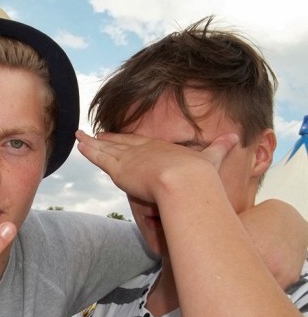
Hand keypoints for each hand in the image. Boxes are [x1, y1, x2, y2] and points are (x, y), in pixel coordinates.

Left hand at [75, 130, 238, 202]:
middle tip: (97, 134)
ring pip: (106, 148)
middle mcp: (143, 150)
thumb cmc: (198, 175)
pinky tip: (78, 143)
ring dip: (92, 142)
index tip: (121, 136)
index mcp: (162, 149)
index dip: (130, 140)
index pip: (142, 143)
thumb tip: (237, 138)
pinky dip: (88, 150)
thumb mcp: (211, 159)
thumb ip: (220, 148)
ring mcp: (129, 158)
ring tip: (80, 136)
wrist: (185, 182)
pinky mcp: (118, 169)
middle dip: (109, 139)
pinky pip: (98, 157)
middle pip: (122, 143)